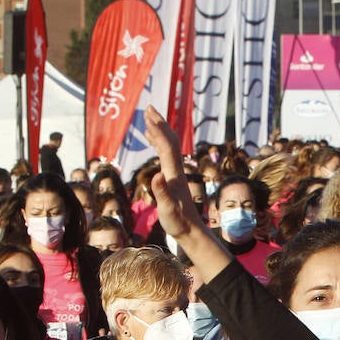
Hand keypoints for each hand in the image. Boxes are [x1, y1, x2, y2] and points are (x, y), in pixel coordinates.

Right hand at [143, 105, 206, 243]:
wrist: (191, 231)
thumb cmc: (178, 222)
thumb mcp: (167, 209)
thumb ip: (162, 192)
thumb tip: (157, 174)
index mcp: (174, 175)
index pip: (166, 148)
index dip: (158, 132)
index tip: (148, 117)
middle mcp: (176, 171)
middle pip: (170, 141)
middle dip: (160, 124)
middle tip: (149, 107)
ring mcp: (176, 174)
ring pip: (169, 146)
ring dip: (159, 131)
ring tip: (148, 119)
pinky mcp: (173, 179)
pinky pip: (166, 156)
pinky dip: (158, 144)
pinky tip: (152, 141)